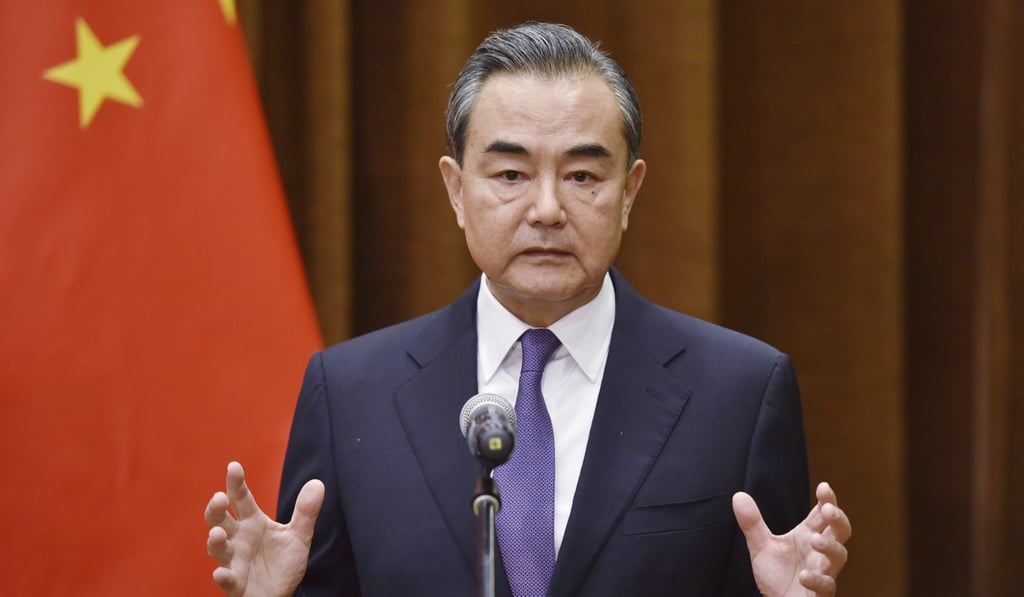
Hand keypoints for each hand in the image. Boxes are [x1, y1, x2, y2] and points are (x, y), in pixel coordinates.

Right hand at [205, 461, 324, 596]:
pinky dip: (223, 576)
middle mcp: (238, 538)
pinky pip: (226, 579)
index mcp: (252, 522)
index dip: (236, 483)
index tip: (234, 466)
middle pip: (220, 520)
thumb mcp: (298, 536)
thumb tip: (318, 483)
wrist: (279, 594)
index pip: (241, 499)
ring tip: (218, 533)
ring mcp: (233, 561)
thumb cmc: (282, 563)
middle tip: (219, 497)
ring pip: (218, 548)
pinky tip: (221, 573)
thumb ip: (306, 512)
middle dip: (216, 509)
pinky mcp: (234, 583)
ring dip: (215, 540)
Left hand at [733, 481, 850, 595]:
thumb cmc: (778, 576)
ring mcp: (823, 572)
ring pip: (839, 556)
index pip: (822, 515)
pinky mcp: (820, 593)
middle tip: (828, 509)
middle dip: (838, 519)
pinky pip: (826, 586)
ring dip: (830, 546)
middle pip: (840, 531)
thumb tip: (738, 495)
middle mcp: (819, 552)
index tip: (823, 487)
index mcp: (808, 536)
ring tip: (815, 540)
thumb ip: (752, 523)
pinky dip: (818, 580)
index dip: (827, 501)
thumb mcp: (761, 547)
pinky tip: (805, 575)